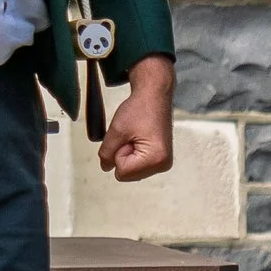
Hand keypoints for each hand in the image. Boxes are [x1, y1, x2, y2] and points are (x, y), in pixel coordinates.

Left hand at [98, 54, 176, 181]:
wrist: (154, 95)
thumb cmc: (139, 109)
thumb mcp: (116, 131)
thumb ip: (106, 153)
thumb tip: (106, 167)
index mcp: (155, 159)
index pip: (121, 173)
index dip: (118, 153)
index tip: (129, 136)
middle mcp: (163, 164)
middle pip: (128, 175)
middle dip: (124, 156)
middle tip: (132, 136)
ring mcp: (164, 163)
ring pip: (132, 171)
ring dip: (129, 155)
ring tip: (137, 136)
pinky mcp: (162, 159)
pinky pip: (139, 166)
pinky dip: (135, 154)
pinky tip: (140, 139)